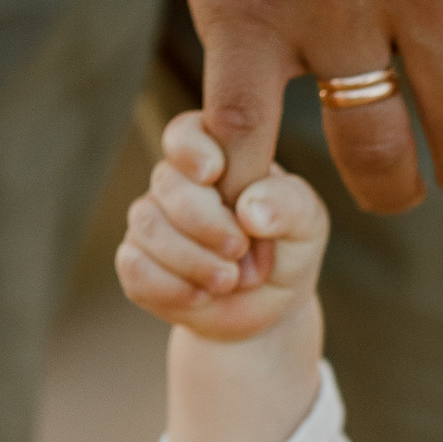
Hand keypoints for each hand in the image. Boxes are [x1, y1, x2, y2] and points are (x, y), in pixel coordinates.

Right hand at [117, 109, 325, 342]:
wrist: (270, 308)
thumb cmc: (287, 250)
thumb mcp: (307, 224)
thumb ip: (289, 205)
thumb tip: (250, 209)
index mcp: (217, 156)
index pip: (186, 133)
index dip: (191, 148)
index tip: (213, 173)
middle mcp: (176, 182)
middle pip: (168, 183)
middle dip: (206, 221)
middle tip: (239, 249)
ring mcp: (151, 221)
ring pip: (149, 226)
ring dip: (193, 259)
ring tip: (230, 279)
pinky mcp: (137, 264)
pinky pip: (135, 268)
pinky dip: (172, 288)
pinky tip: (202, 296)